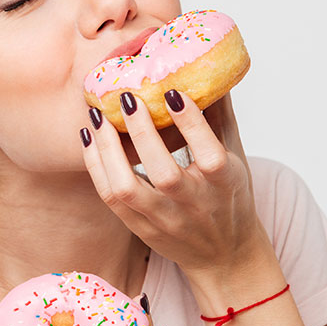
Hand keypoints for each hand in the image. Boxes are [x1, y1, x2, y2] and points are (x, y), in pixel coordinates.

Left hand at [81, 91, 272, 277]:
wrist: (224, 255)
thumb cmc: (230, 197)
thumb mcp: (236, 157)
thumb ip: (220, 116)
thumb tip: (210, 70)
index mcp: (224, 183)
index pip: (209, 154)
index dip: (191, 124)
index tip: (172, 92)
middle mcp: (194, 204)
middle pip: (165, 174)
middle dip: (142, 133)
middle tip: (127, 97)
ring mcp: (164, 219)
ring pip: (127, 190)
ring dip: (108, 151)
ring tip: (97, 118)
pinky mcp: (141, 228)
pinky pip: (110, 198)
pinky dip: (96, 167)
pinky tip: (90, 139)